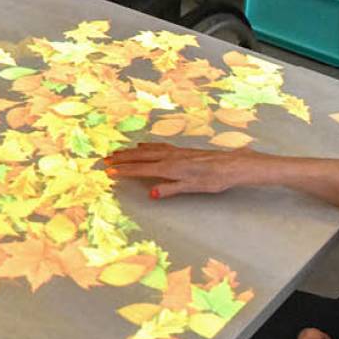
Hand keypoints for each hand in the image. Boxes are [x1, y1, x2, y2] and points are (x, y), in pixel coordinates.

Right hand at [104, 143, 269, 196]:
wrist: (233, 165)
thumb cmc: (216, 179)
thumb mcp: (193, 187)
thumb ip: (171, 189)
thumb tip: (151, 193)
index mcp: (171, 168)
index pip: (142, 169)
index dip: (125, 170)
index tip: (109, 171)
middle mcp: (171, 157)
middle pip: (141, 157)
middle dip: (122, 159)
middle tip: (105, 160)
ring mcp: (176, 152)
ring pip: (148, 150)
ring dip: (131, 151)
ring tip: (117, 152)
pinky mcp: (182, 151)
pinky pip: (158, 146)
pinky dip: (146, 146)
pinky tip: (142, 145)